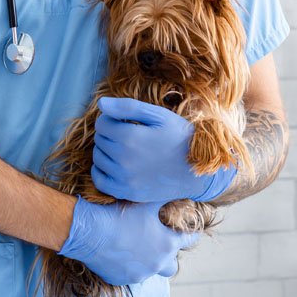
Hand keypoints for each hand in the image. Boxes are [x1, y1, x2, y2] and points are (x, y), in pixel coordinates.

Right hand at [57, 195, 200, 285]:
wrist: (90, 231)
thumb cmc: (120, 214)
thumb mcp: (146, 202)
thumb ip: (164, 197)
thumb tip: (176, 188)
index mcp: (167, 244)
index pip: (189, 240)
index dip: (191, 232)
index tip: (190, 228)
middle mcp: (156, 264)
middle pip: (172, 265)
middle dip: (169, 254)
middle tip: (159, 240)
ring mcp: (138, 274)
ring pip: (149, 270)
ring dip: (147, 260)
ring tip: (136, 244)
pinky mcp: (119, 279)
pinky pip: (129, 273)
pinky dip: (127, 264)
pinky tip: (118, 250)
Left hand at [91, 96, 238, 203]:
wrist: (198, 170)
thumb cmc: (179, 137)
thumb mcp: (158, 115)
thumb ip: (127, 107)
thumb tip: (100, 103)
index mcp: (130, 136)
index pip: (102, 123)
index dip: (111, 118)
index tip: (124, 121)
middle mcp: (123, 159)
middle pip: (100, 140)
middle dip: (109, 133)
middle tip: (126, 134)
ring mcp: (124, 178)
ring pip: (98, 158)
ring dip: (105, 150)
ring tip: (123, 148)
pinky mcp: (127, 193)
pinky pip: (100, 181)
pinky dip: (101, 171)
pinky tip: (113, 164)